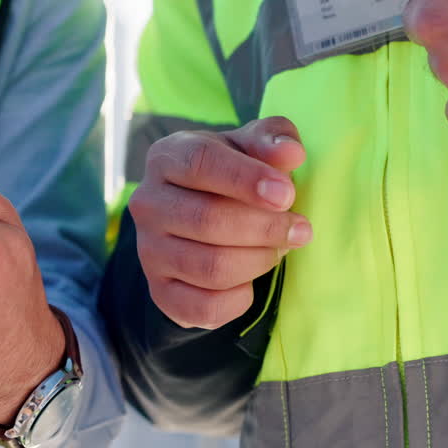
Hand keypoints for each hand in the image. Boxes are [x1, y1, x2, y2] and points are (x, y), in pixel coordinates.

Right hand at [129, 117, 311, 329]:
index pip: (201, 163)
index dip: (246, 179)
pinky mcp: (161, 292)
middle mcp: (148, 203)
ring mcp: (149, 251)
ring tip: (278, 250)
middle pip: (208, 220)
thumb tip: (291, 153)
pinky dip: (240, 298)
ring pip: (212, 267)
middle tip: (300, 229)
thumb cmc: (232, 176)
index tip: (287, 195)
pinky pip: (206, 307)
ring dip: (259, 261)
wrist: (200, 218)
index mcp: (167, 158)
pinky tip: (251, 280)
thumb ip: (273, 140)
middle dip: (265, 228)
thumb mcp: (251, 147)